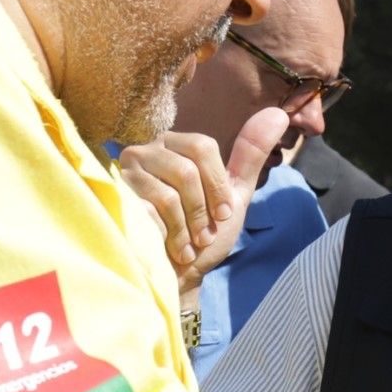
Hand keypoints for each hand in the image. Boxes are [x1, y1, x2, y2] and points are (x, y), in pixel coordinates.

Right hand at [119, 108, 289, 300]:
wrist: (177, 278)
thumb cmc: (202, 237)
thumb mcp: (233, 195)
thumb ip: (250, 156)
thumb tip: (277, 114)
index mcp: (173, 146)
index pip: (202, 147)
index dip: (218, 186)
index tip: (223, 215)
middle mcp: (144, 153)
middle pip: (187, 169)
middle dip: (203, 210)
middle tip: (204, 234)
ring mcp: (124, 177)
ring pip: (171, 193)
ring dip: (188, 228)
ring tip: (188, 245)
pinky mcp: (114, 202)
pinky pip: (152, 213)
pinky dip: (171, 237)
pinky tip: (170, 249)